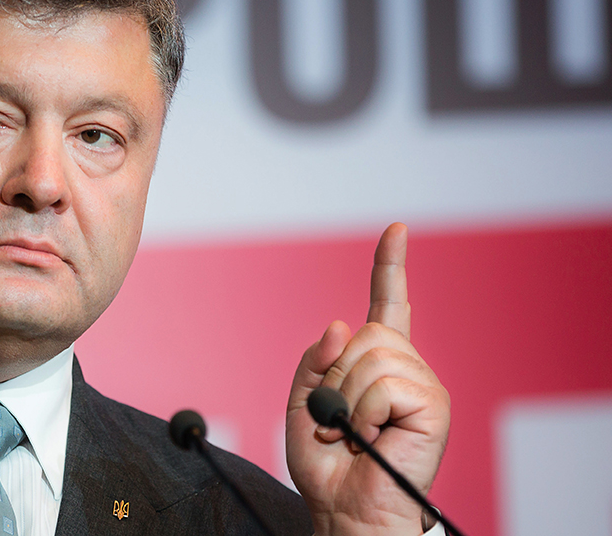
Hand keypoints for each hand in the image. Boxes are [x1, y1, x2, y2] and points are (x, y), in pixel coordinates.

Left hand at [285, 223, 449, 535]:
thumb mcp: (303, 404)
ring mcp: (422, 384)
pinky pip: (386, 385)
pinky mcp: (433, 405)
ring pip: (372, 357)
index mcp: (376, 363)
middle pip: (365, 335)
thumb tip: (341, 325)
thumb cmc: (327, 463)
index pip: (387, 304)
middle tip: (337, 420)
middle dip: (335, 378)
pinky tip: (372, 436)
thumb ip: (315, 361)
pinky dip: (365, 413)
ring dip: (347, 399)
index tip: (396, 229)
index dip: (390, 266)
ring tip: (352, 432)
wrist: (344, 508)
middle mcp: (406, 367)